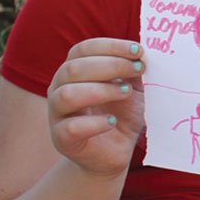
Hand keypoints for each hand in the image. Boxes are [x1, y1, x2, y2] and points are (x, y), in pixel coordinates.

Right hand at [47, 38, 146, 177]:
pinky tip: (112, 121)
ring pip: (67, 95)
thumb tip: (143, 52)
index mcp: (74, 71)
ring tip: (126, 92)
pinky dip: (95, 123)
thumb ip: (133, 70)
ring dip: (101, 90)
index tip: (137, 51)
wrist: (114, 152)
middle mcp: (59, 88)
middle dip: (110, 65)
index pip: (83, 49)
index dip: (110, 46)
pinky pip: (71, 127)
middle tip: (138, 69)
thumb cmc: (122, 114)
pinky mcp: (62, 139)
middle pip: (74, 68)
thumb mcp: (133, 88)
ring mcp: (57, 114)